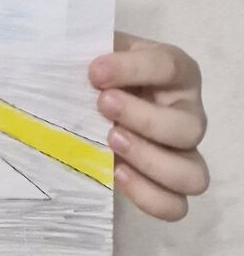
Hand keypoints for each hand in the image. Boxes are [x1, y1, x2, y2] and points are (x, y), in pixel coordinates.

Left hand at [89, 31, 208, 221]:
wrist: (94, 102)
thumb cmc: (100, 74)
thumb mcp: (98, 51)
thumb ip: (89, 49)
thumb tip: (62, 57)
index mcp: (177, 72)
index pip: (168, 66)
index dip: (133, 69)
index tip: (95, 72)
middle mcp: (189, 113)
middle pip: (190, 128)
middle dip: (143, 118)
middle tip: (102, 107)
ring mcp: (185, 154)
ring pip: (193, 174)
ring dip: (150, 161)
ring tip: (110, 142)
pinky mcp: (170, 186)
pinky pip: (176, 206)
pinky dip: (148, 195)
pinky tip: (116, 172)